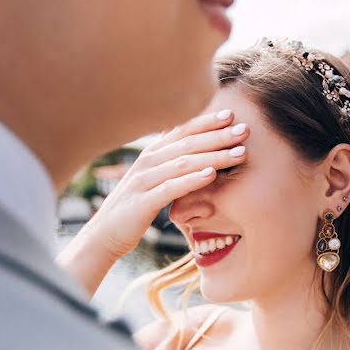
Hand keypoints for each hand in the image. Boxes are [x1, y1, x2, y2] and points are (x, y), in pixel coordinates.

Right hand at [57, 108, 249, 295]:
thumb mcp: (152, 180)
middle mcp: (147, 162)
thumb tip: (193, 153)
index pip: (182, 131)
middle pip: (188, 143)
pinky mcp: (143, 202)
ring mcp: (144, 180)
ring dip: (214, 156)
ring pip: (184, 163)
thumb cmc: (135, 207)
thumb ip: (170, 165)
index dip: (206, 121)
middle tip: (245, 129)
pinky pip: (172, 187)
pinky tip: (212, 174)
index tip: (231, 114)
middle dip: (218, 135)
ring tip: (239, 152)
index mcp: (152, 154)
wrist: (104, 235)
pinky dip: (193, 179)